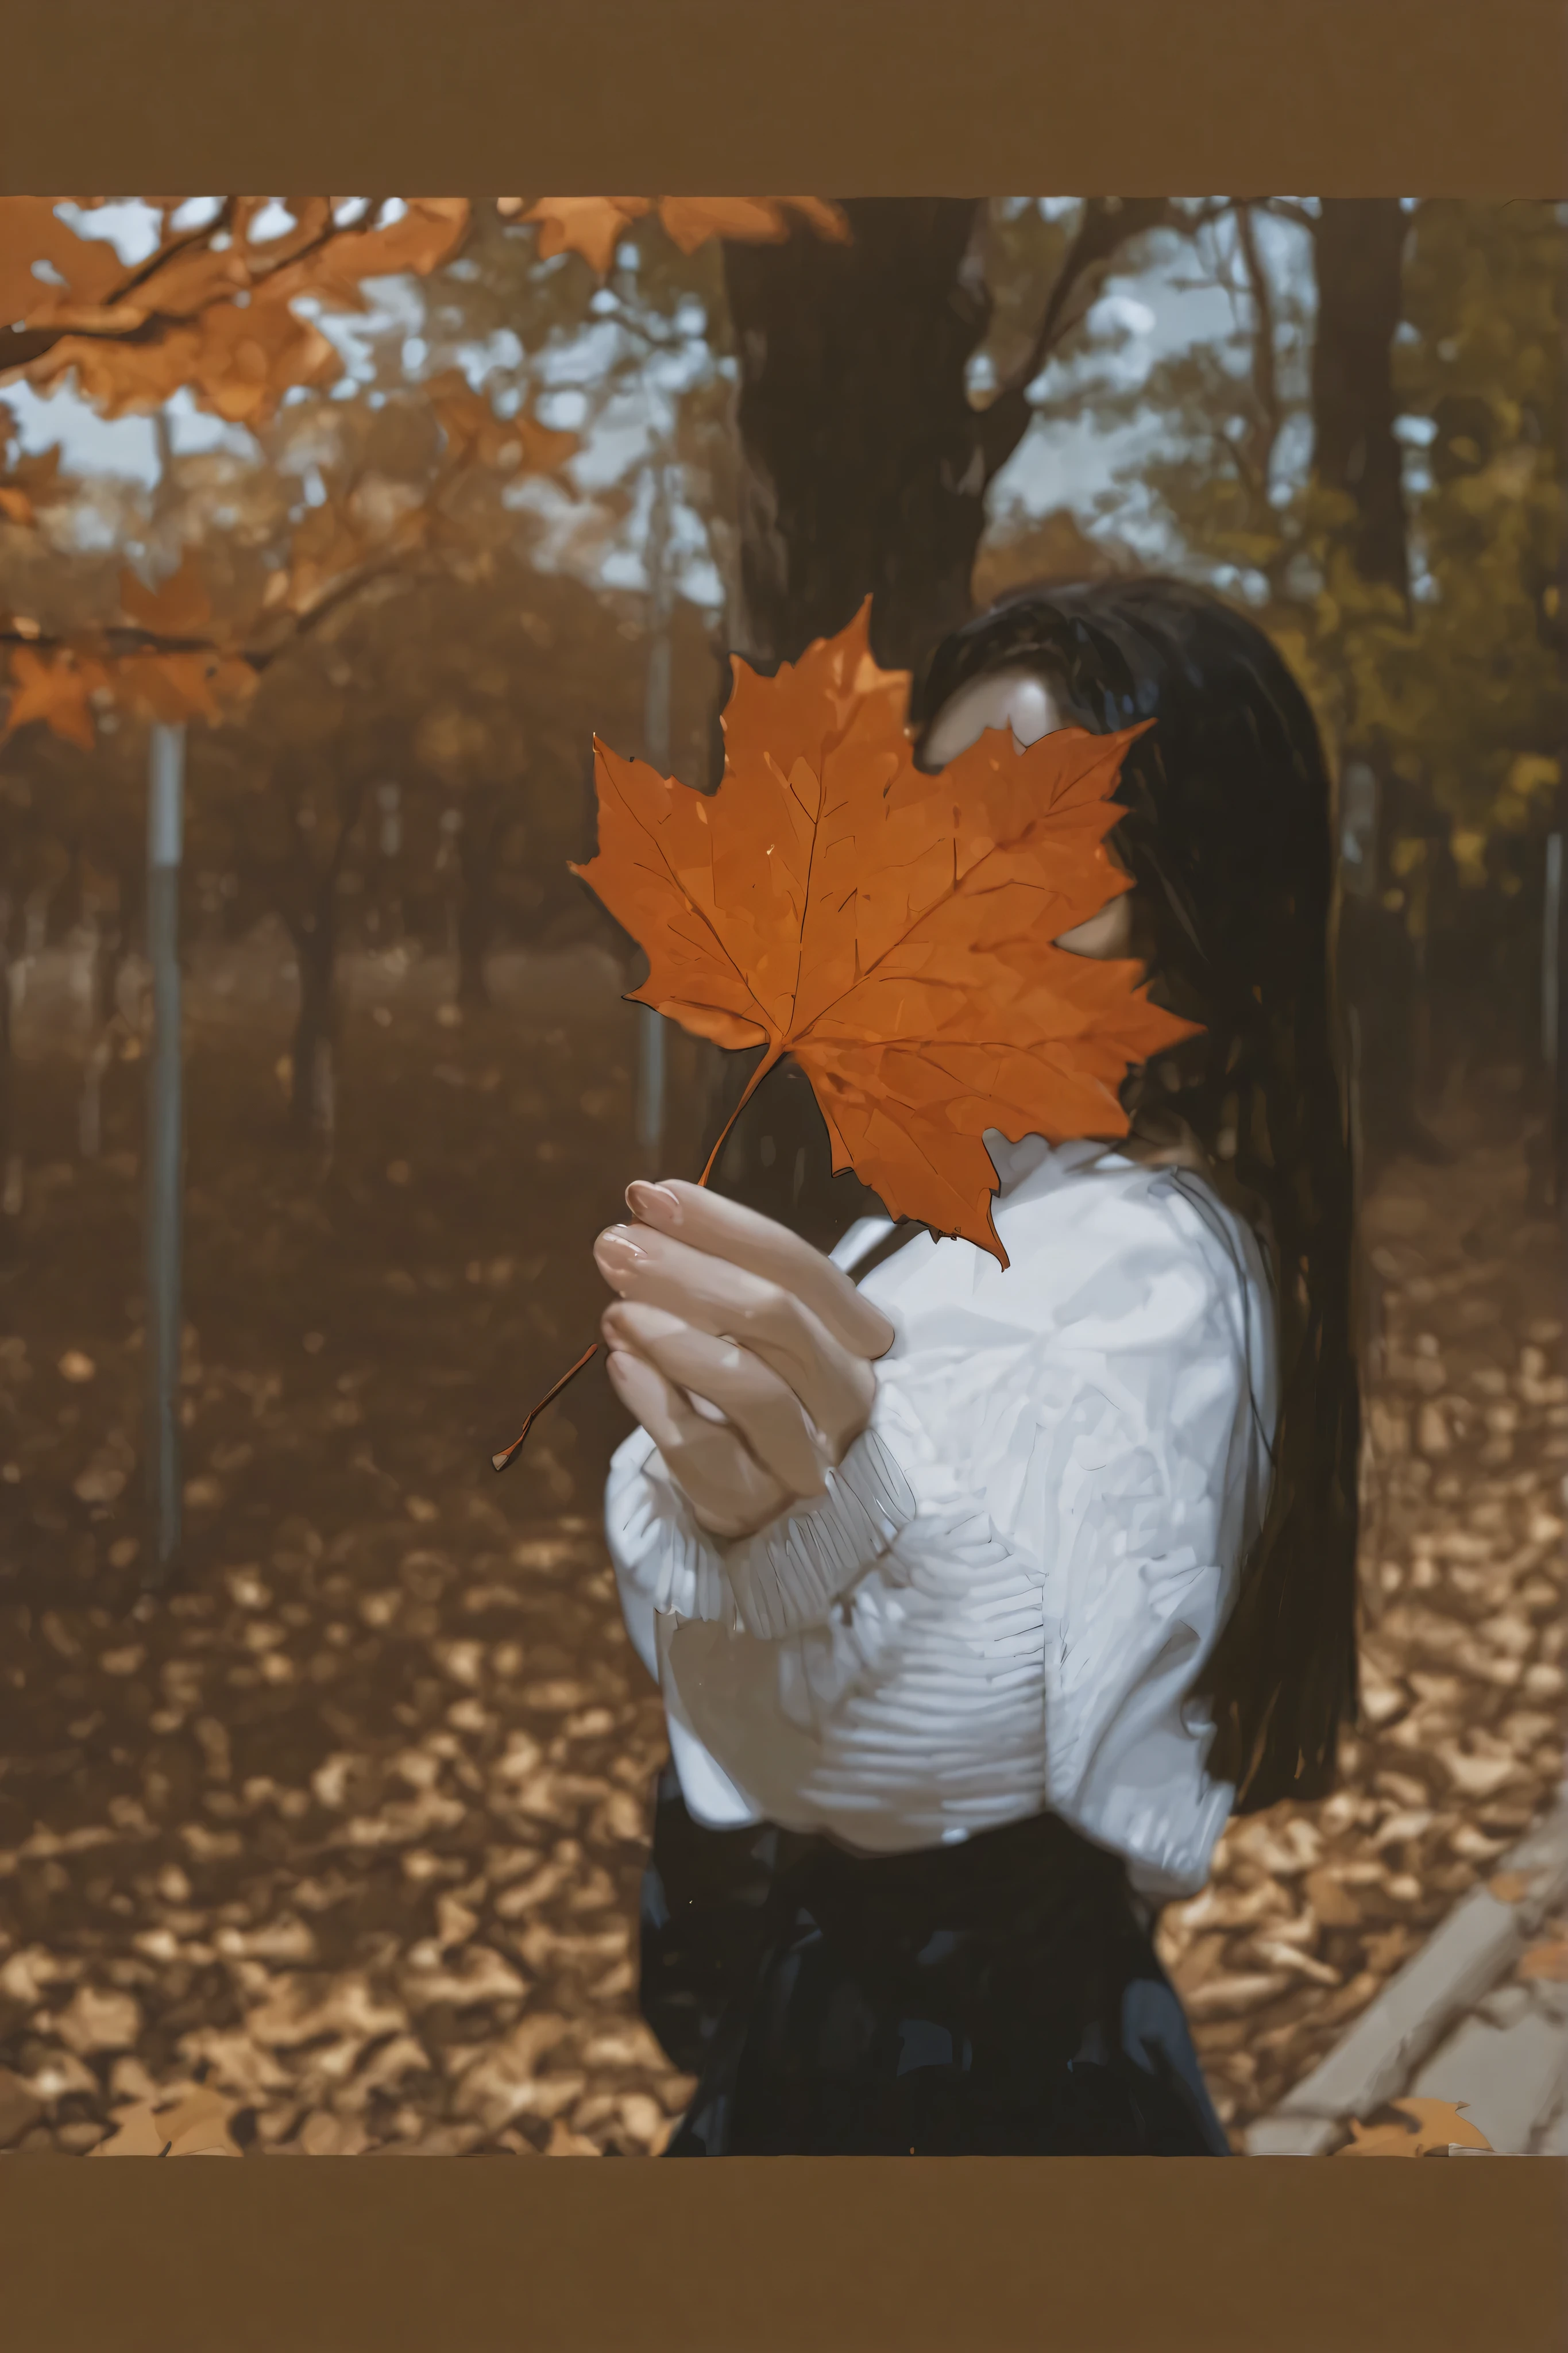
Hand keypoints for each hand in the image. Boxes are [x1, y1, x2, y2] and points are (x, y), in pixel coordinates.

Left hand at [594, 1179, 893, 1540]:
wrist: (775, 1516)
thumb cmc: (766, 1400)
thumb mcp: (762, 1338)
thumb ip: (719, 1283)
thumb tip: (643, 1220)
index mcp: (860, 1340)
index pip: (802, 1267)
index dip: (725, 1226)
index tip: (651, 1194)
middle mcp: (848, 1396)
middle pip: (777, 1317)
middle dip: (688, 1269)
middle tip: (613, 1242)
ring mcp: (809, 1457)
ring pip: (753, 1387)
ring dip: (675, 1336)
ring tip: (614, 1308)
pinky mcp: (756, 1508)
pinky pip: (706, 1451)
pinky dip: (658, 1403)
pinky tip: (619, 1364)